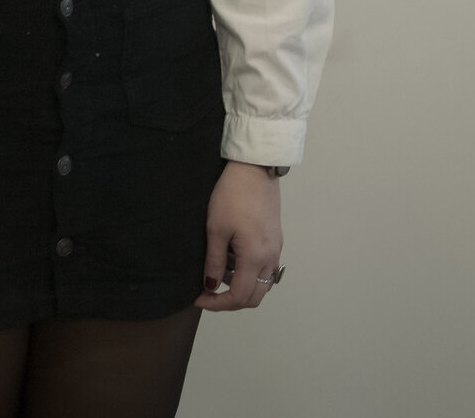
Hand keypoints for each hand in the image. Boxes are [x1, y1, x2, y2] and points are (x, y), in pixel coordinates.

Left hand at [194, 162, 284, 311]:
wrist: (255, 170)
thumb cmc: (233, 195)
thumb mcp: (216, 229)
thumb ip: (214, 262)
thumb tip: (210, 285)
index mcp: (255, 258)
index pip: (239, 297)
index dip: (217, 303)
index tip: (199, 298)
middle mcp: (271, 258)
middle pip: (254, 297)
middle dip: (229, 300)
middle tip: (207, 291)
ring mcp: (276, 250)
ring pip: (261, 284)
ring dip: (239, 285)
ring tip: (218, 268)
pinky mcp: (275, 241)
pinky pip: (264, 269)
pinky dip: (248, 272)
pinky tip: (231, 257)